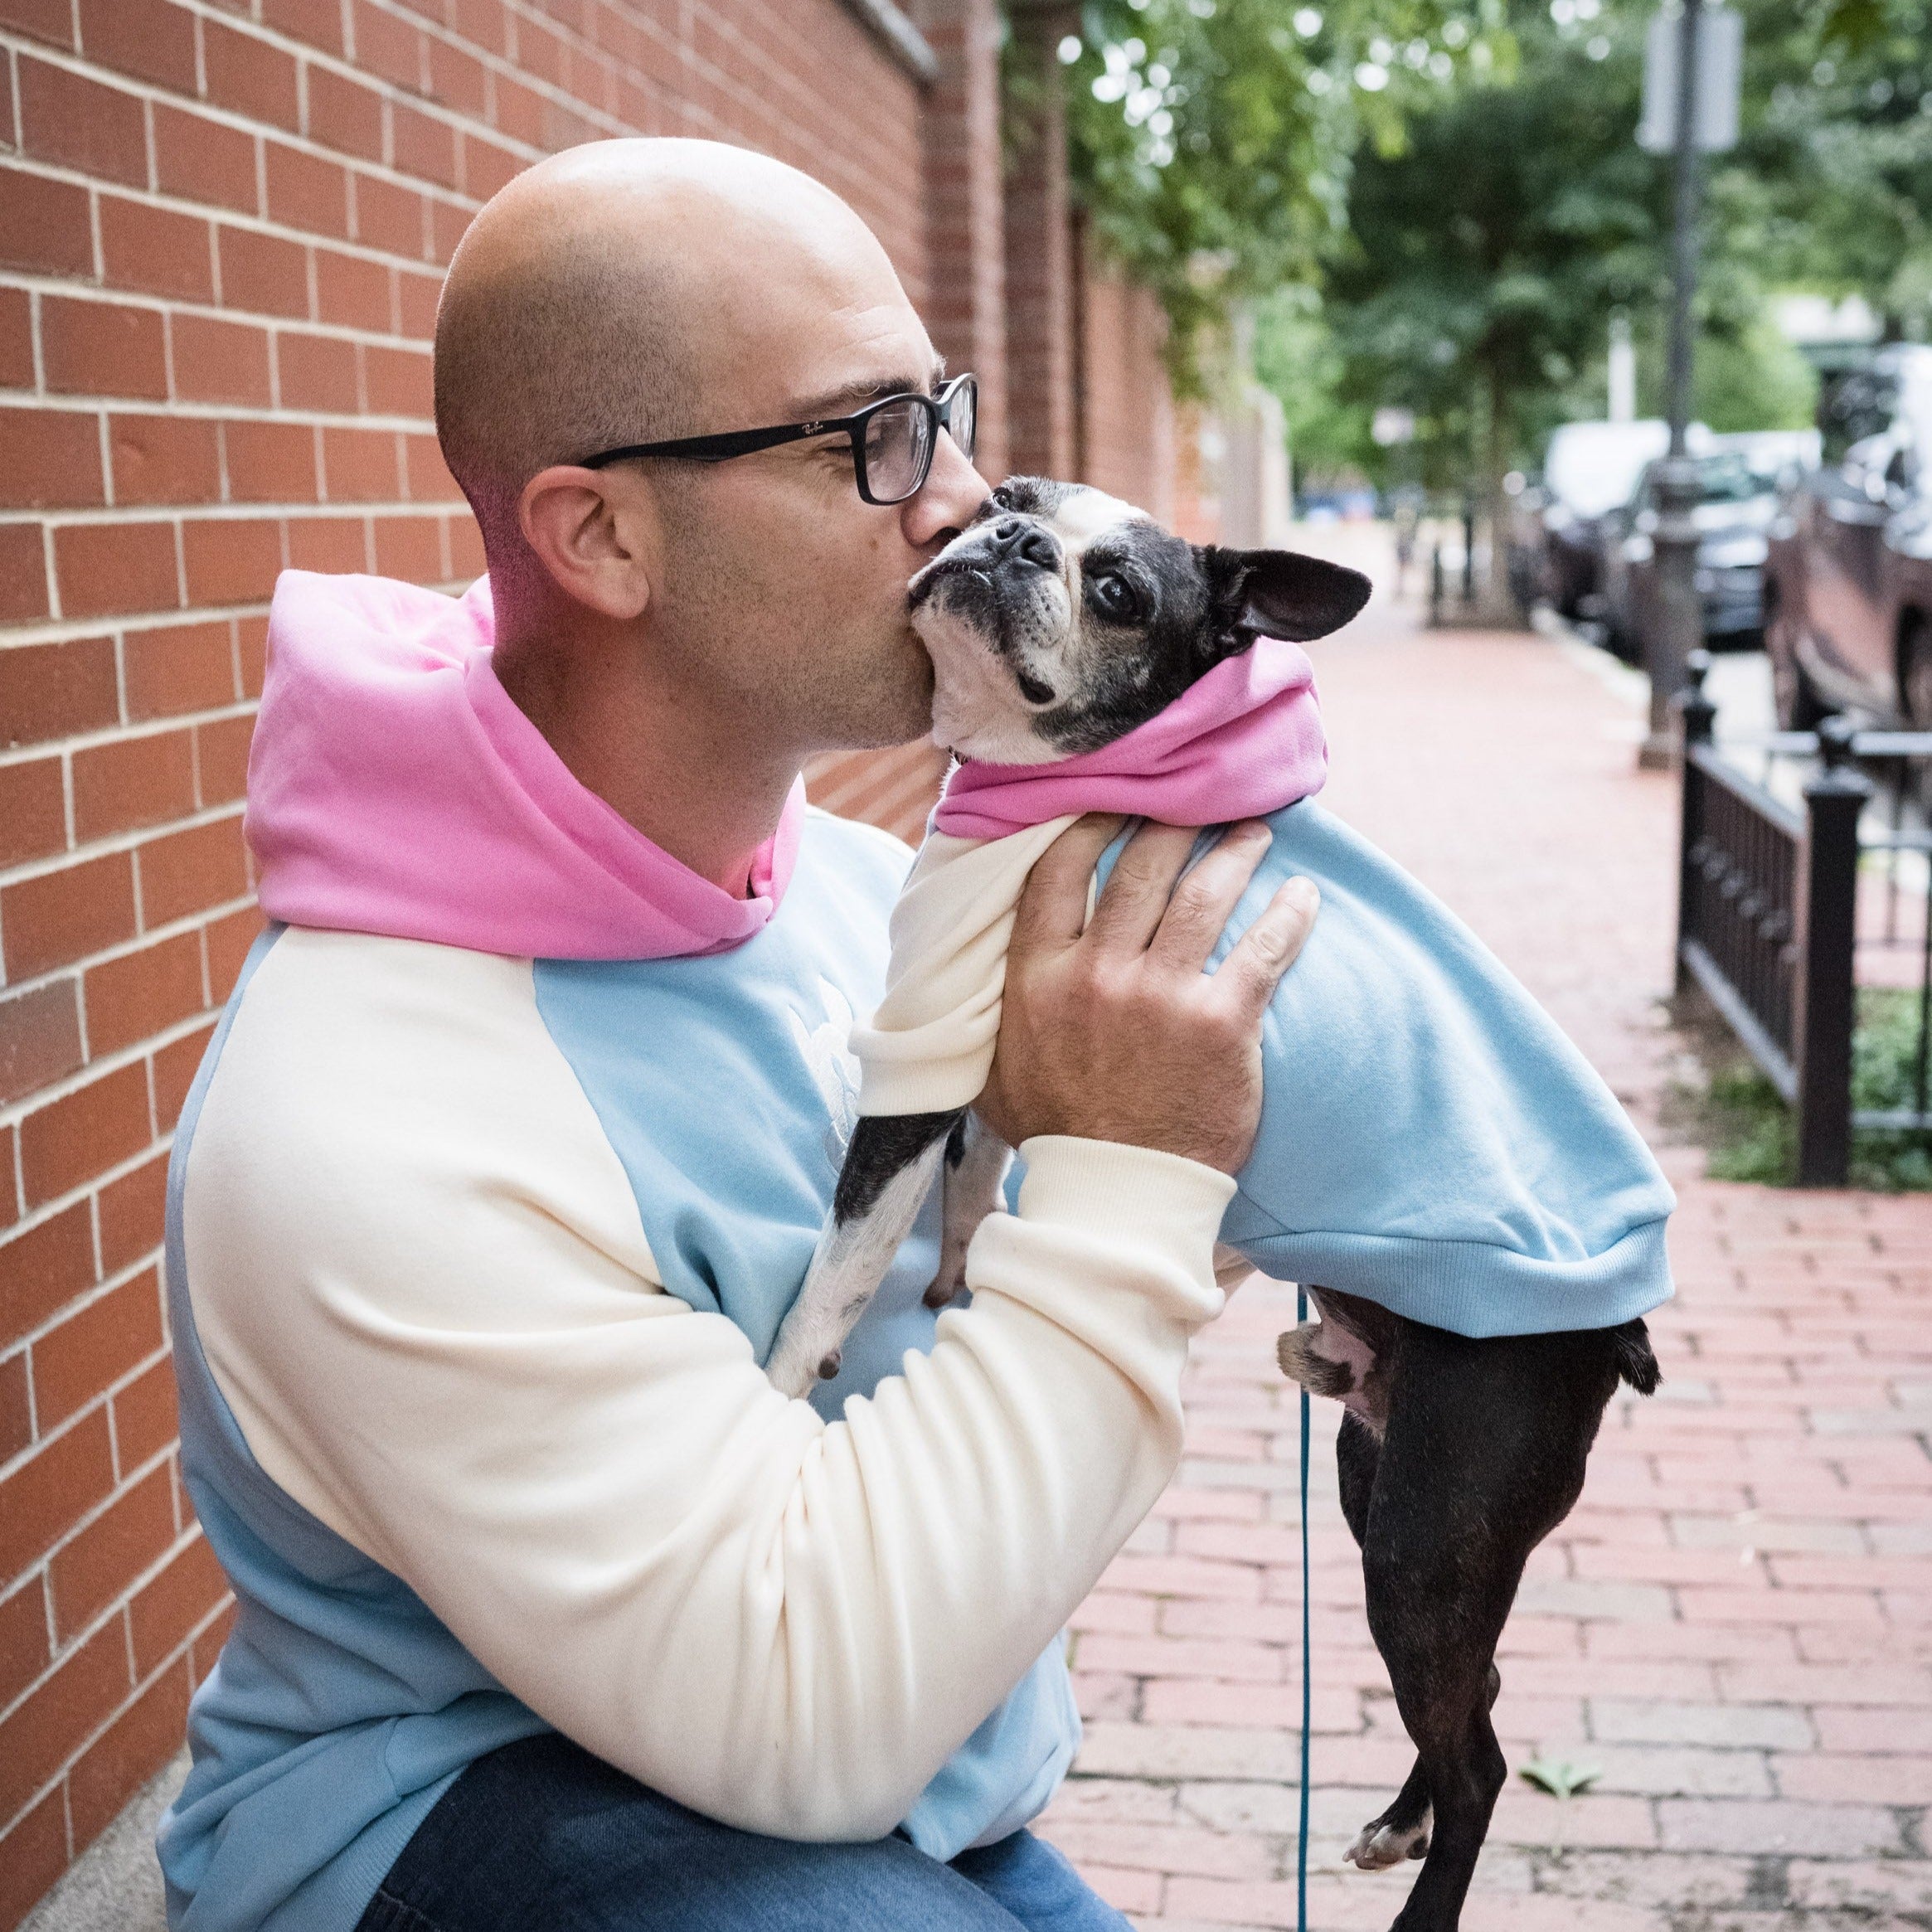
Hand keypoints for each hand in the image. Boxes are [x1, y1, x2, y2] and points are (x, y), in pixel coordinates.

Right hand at [977, 817, 1317, 1174]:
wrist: (1117, 1201)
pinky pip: (1263, 949)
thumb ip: (988, 1009)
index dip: (1092, 825)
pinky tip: (1302, 895)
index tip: (1117, 803)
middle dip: (1175, 824)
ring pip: (1204, 895)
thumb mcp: (993, 1067)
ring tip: (1255, 832)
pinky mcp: (1221, 1023)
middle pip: (1141, 869)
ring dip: (1235, 853)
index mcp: (1036, 978)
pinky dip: (1287, 915)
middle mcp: (1096, 975)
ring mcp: (1159, 997)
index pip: (1060, 871)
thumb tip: (964, 966)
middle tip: (1202, 804)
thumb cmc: (1056, 1135)